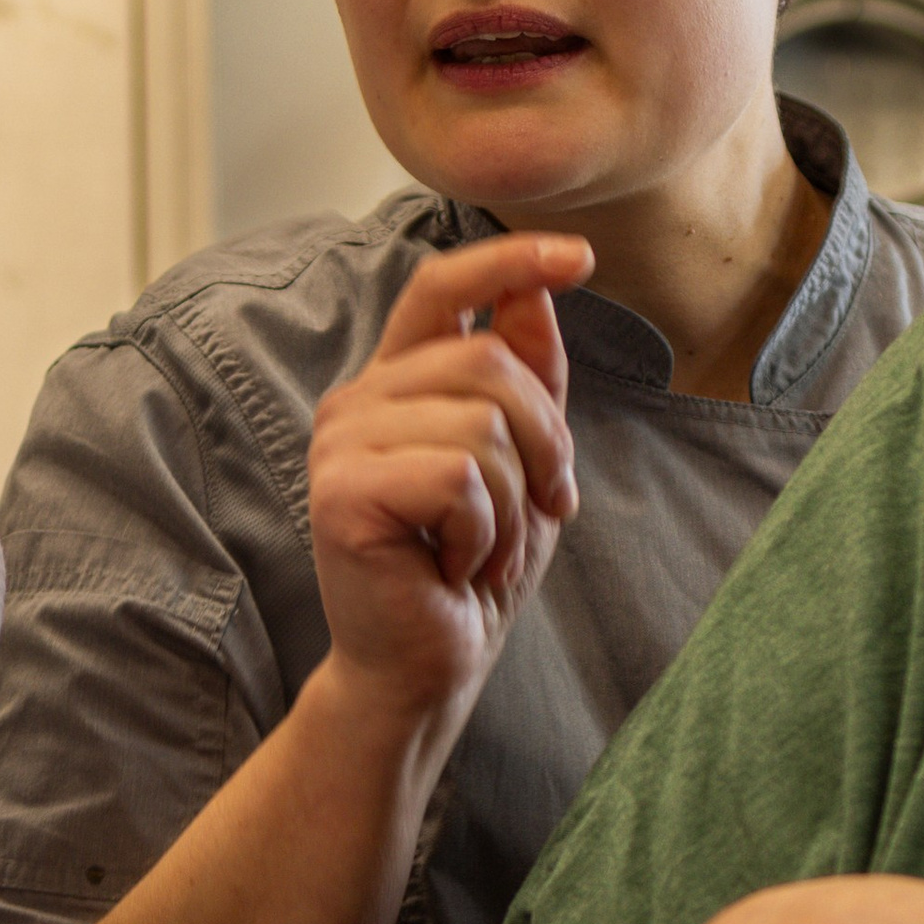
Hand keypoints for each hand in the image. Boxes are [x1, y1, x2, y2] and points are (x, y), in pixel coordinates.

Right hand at [307, 233, 591, 742]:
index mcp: (397, 383)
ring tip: (485, 549)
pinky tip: (453, 565)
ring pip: (483, 425)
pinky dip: (484, 533)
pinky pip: (459, 479)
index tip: (582, 256)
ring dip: (515, 505)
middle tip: (542, 511)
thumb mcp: (524, 465)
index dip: (511, 258)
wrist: (425, 667)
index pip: (442, 289)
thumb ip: (527, 380)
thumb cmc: (471, 569)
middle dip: (546, 444)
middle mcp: (358, 400)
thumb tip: (535, 291)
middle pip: (491, 364)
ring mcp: (341, 442)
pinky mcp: (341, 491)